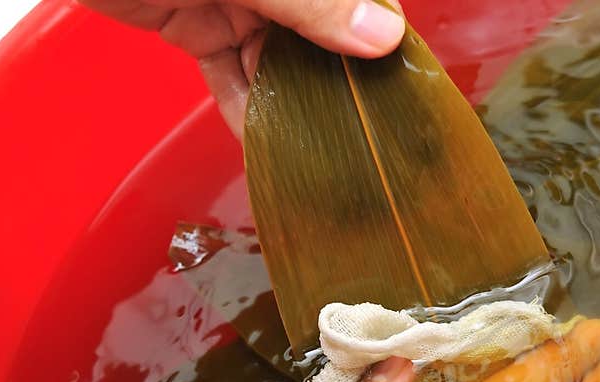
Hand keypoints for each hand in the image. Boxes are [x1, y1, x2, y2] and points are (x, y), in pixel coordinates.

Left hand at [80, 0, 405, 137]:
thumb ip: (312, 2)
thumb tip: (383, 37)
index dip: (380, 35)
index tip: (400, 85)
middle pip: (320, 33)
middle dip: (335, 83)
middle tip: (361, 134)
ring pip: (277, 59)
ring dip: (290, 102)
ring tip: (316, 149)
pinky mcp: (199, 23)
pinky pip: (230, 71)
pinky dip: (242, 105)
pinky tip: (263, 140)